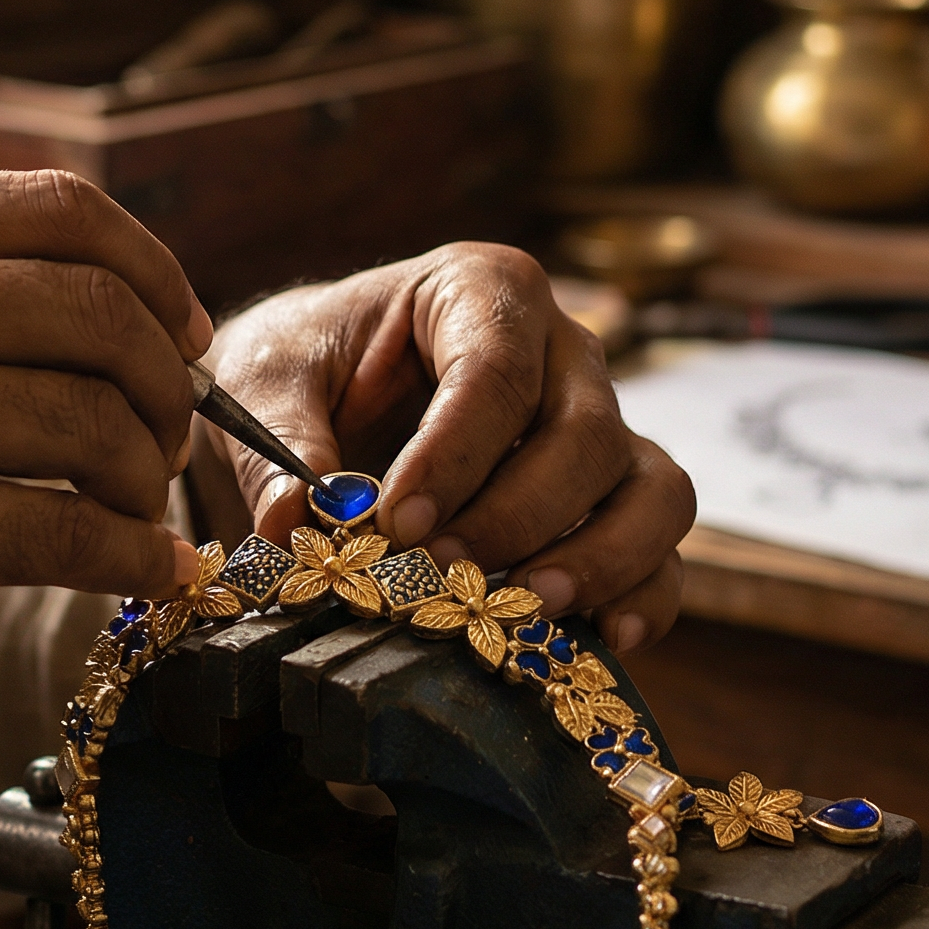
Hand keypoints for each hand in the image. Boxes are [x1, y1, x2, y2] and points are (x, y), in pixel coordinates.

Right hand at [0, 168, 209, 928]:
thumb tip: (118, 298)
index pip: (59, 208)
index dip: (153, 269)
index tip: (185, 329)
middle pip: (96, 311)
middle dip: (165, 381)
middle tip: (172, 433)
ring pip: (94, 423)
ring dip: (147, 477)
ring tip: (139, 508)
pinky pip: (69, 533)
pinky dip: (134, 558)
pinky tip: (147, 571)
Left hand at [190, 244, 694, 655]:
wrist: (321, 396)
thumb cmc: (304, 367)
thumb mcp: (265, 380)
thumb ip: (278, 441)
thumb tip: (299, 521)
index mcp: (482, 291)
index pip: (495, 369)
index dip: (454, 453)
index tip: (395, 520)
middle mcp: (564, 353)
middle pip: (584, 433)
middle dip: (516, 514)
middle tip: (440, 572)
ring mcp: (603, 427)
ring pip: (653, 487)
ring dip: (601, 556)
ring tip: (528, 606)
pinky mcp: (615, 500)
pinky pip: (663, 548)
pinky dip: (647, 594)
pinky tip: (606, 637)